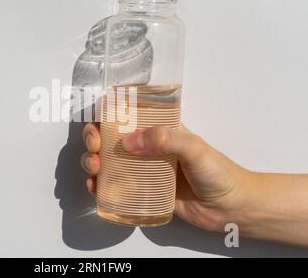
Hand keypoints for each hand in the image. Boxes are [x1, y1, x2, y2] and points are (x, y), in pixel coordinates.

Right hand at [81, 122, 250, 231]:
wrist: (230, 208)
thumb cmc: (217, 172)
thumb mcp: (194, 148)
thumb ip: (165, 140)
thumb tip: (129, 142)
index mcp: (159, 130)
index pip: (127, 115)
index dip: (107, 116)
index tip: (98, 124)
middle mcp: (147, 148)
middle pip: (111, 138)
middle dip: (94, 140)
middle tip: (94, 149)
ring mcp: (143, 170)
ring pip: (109, 161)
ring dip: (93, 162)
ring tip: (94, 169)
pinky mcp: (142, 192)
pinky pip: (115, 186)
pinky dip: (100, 186)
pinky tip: (96, 187)